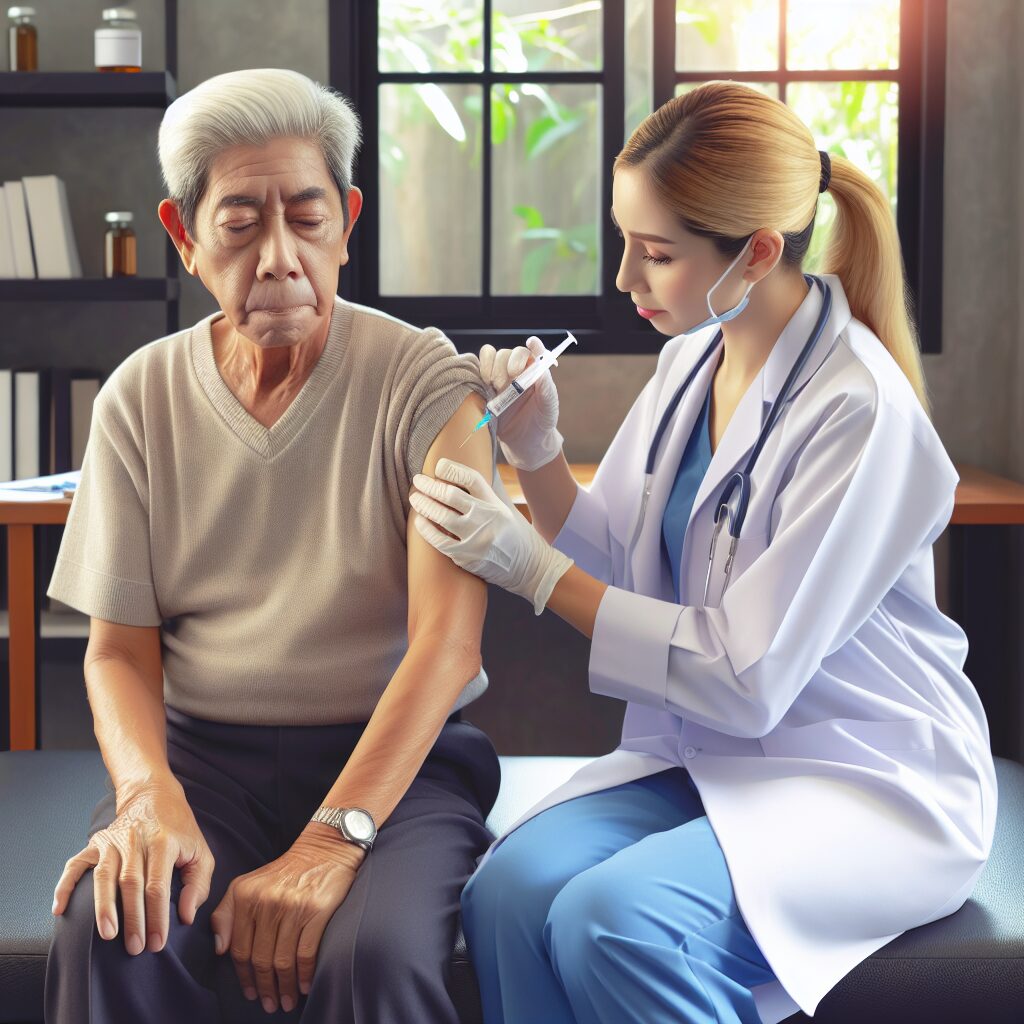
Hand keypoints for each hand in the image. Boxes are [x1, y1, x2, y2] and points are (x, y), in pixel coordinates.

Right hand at [51, 777, 213, 956]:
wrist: (155, 795)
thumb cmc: (180, 829)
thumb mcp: (200, 852)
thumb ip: (198, 884)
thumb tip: (186, 916)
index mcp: (164, 843)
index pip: (158, 886)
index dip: (157, 916)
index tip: (156, 943)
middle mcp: (136, 840)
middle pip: (131, 883)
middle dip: (132, 919)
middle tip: (134, 948)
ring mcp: (113, 841)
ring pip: (104, 876)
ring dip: (103, 907)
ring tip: (107, 934)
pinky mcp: (96, 843)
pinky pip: (76, 865)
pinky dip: (65, 886)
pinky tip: (59, 910)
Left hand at [210, 825, 363, 1014]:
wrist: (324, 850)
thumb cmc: (284, 873)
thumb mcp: (247, 884)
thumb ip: (226, 914)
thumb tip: (219, 949)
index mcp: (245, 896)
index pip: (239, 948)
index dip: (243, 977)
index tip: (249, 993)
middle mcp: (266, 901)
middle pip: (261, 959)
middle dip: (264, 988)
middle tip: (270, 1004)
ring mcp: (292, 906)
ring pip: (283, 960)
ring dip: (285, 987)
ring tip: (287, 1001)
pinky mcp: (316, 909)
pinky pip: (306, 952)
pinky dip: (305, 974)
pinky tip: (305, 985)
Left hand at [410, 458, 572, 613]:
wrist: (530, 568)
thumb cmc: (517, 535)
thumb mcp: (508, 509)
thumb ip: (489, 492)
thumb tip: (467, 473)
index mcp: (496, 504)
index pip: (471, 479)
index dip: (452, 469)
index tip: (438, 465)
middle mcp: (486, 519)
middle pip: (451, 495)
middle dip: (430, 485)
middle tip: (418, 481)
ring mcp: (475, 539)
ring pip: (441, 516)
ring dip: (424, 504)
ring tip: (415, 498)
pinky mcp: (467, 557)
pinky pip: (439, 541)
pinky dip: (426, 530)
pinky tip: (420, 521)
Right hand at [479, 337, 563, 471]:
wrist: (524, 444)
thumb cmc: (541, 423)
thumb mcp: (549, 408)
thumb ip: (547, 388)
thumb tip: (542, 370)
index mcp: (535, 372)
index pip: (533, 352)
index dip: (533, 345)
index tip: (531, 343)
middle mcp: (517, 371)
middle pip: (508, 353)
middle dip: (504, 364)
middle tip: (504, 383)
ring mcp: (500, 377)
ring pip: (492, 356)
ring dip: (491, 367)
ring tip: (494, 386)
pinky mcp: (485, 386)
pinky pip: (478, 368)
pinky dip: (479, 370)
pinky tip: (484, 384)